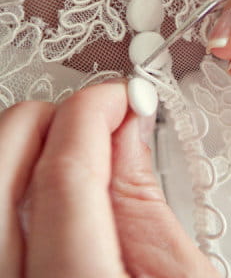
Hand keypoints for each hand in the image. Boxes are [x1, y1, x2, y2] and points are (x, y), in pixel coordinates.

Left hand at [0, 83, 219, 277]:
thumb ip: (146, 202)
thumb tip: (128, 129)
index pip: (66, 174)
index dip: (95, 113)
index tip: (121, 97)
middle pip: (1, 167)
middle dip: (49, 117)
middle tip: (91, 117)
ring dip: (20, 144)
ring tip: (64, 144)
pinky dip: (6, 184)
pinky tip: (34, 183)